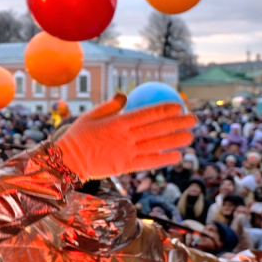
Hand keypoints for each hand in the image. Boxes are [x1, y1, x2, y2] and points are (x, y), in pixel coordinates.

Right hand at [56, 95, 194, 180]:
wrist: (68, 160)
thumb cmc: (77, 136)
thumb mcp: (90, 116)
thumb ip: (110, 106)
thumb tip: (124, 95)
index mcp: (117, 122)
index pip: (146, 114)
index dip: (164, 110)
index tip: (178, 106)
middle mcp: (125, 137)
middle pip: (156, 129)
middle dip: (177, 124)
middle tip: (193, 120)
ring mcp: (126, 152)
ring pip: (156, 145)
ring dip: (175, 141)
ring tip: (190, 137)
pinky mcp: (125, 166)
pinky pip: (148, 162)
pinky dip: (163, 158)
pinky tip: (176, 156)